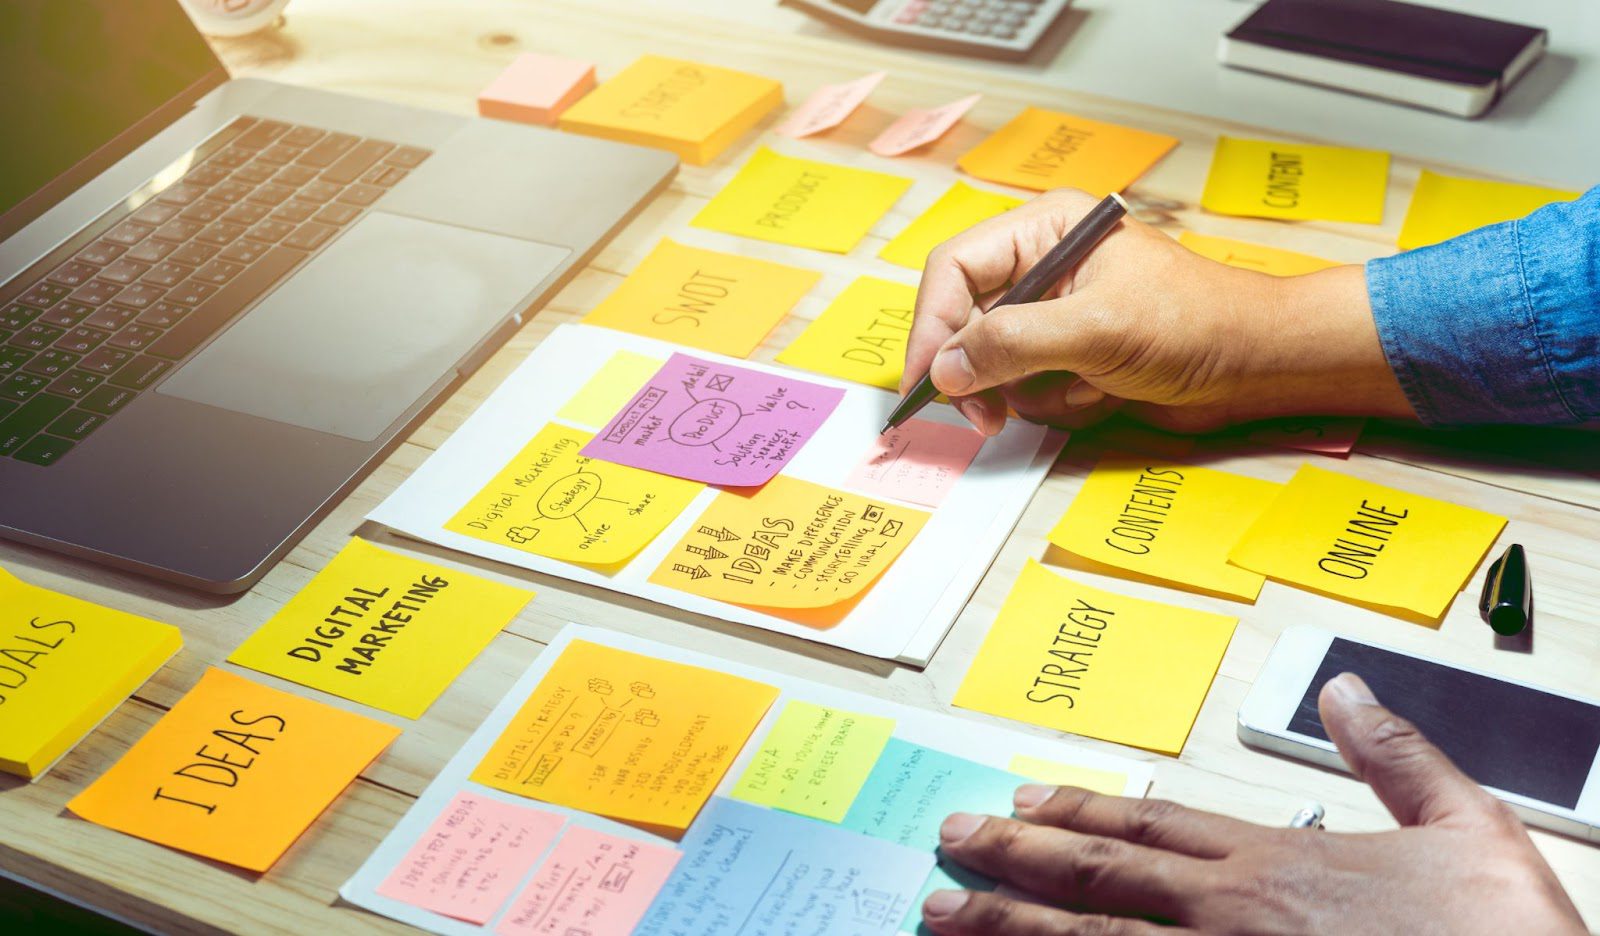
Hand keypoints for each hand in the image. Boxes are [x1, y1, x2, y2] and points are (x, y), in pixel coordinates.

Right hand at [904, 189, 1415, 434]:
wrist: (1255, 365)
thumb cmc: (1196, 323)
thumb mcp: (1096, 329)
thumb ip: (1013, 344)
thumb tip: (945, 367)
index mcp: (1044, 230)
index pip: (954, 268)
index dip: (932, 324)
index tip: (930, 379)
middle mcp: (1040, 267)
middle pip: (963, 320)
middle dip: (977, 371)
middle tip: (984, 415)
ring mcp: (1053, 314)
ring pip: (990, 363)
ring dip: (1025, 392)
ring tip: (1077, 393)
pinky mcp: (1067, 355)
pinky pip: (1024, 389)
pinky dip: (1053, 404)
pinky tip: (1098, 397)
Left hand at [921, 673, 1585, 934]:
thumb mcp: (1467, 828)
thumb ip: (1397, 756)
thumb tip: (1343, 686)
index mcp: (1277, 863)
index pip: (1151, 824)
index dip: (1078, 810)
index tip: (1020, 799)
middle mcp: (1230, 915)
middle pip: (1097, 877)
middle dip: (1012, 860)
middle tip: (947, 844)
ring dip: (1008, 927)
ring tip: (941, 912)